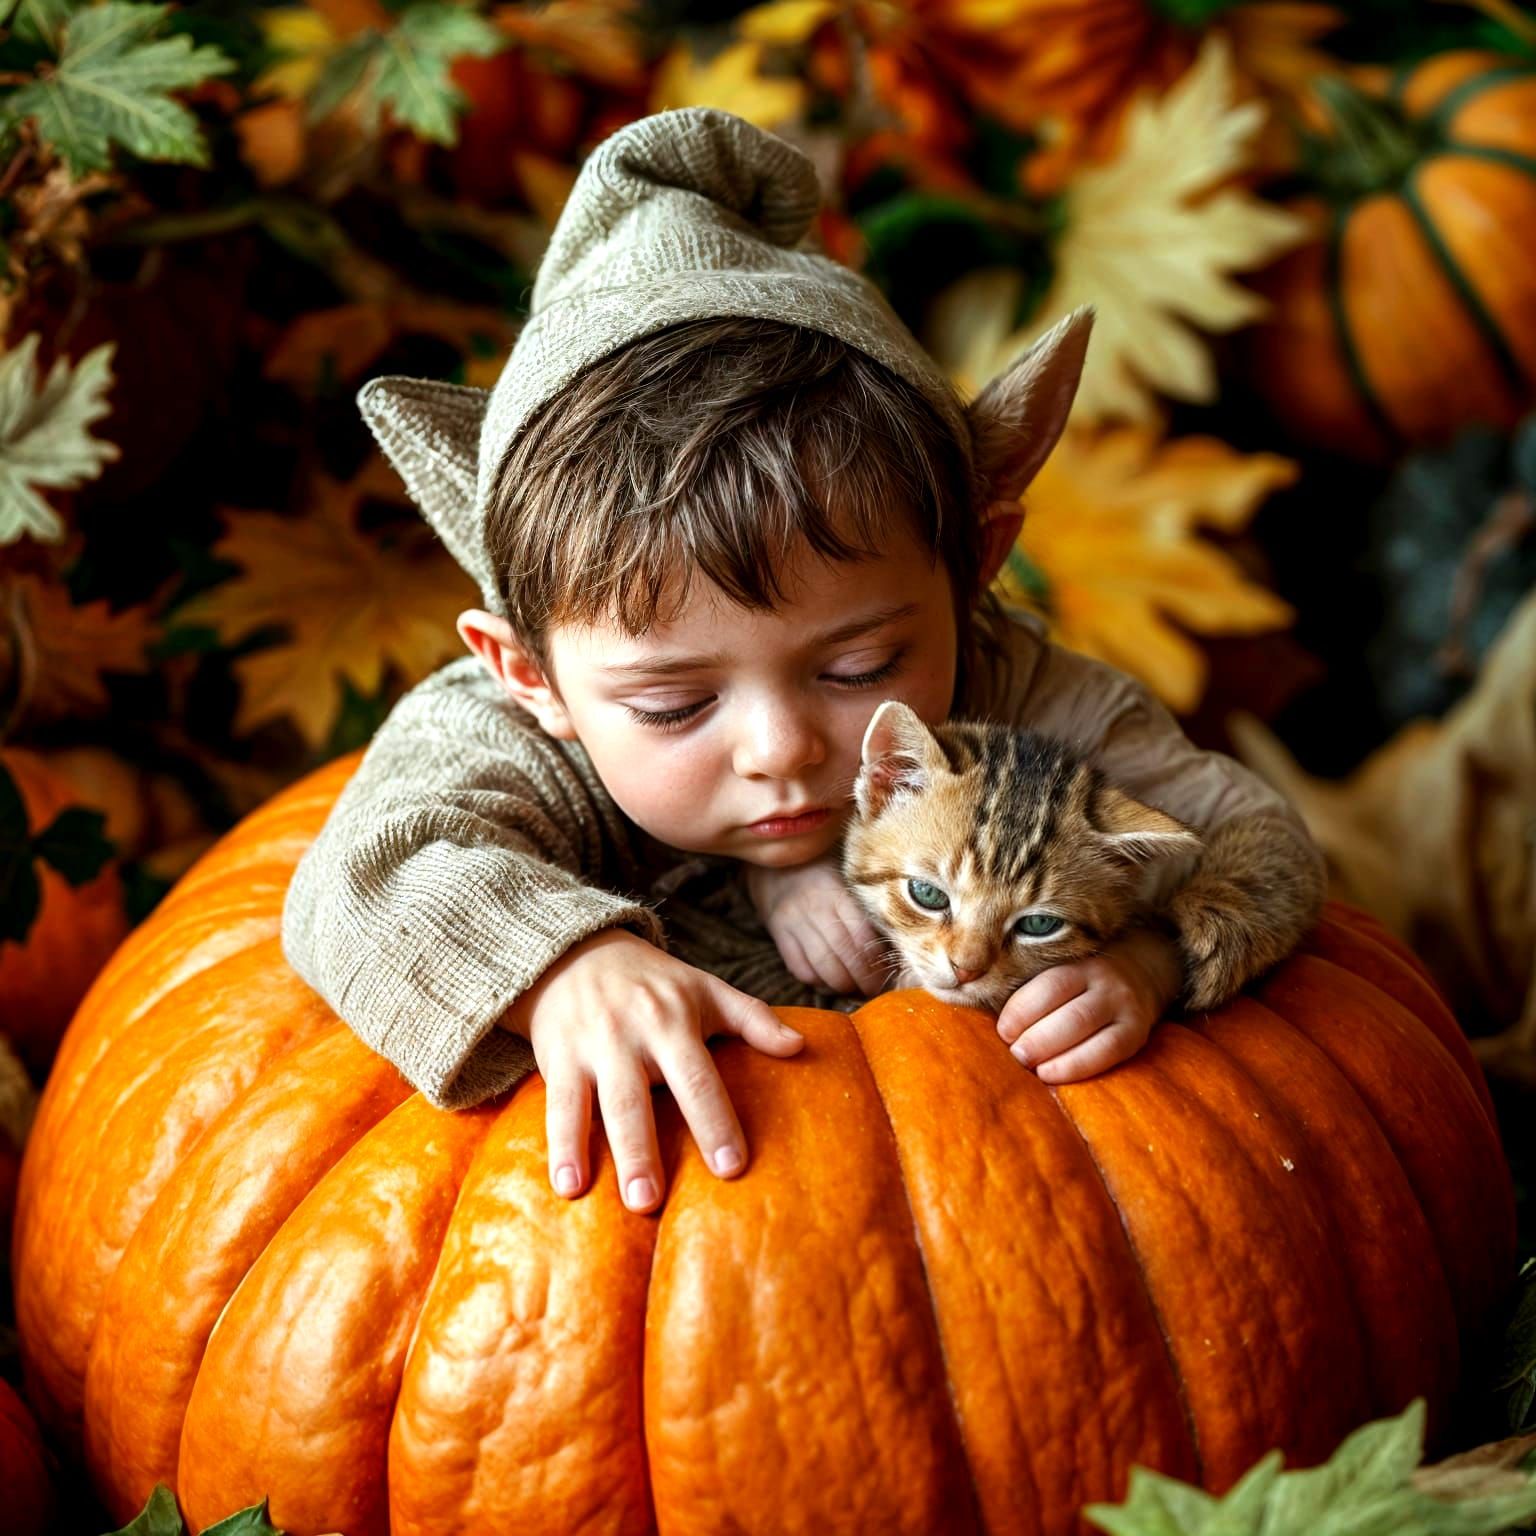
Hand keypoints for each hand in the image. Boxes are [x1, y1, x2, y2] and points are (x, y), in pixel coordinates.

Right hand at [498, 928, 803, 1212]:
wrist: (574, 951)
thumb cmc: (652, 982)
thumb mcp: (704, 988)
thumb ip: (752, 1017)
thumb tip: (800, 1047)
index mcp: (672, 1020)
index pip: (697, 1076)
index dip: (713, 1121)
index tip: (731, 1167)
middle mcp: (629, 1035)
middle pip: (637, 1099)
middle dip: (645, 1150)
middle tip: (654, 1201)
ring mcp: (590, 1048)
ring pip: (599, 1106)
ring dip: (602, 1154)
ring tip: (620, 1201)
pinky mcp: (557, 1058)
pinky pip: (557, 1107)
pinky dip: (561, 1146)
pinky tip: (567, 1185)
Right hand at [745, 850, 888, 996]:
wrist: (777, 863)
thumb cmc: (823, 871)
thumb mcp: (846, 878)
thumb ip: (864, 907)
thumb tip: (894, 946)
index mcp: (837, 890)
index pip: (862, 933)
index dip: (876, 960)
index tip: (887, 973)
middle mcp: (814, 906)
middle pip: (843, 952)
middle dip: (863, 978)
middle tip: (874, 991)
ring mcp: (793, 921)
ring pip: (821, 965)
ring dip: (842, 985)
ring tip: (854, 990)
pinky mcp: (778, 934)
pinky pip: (799, 968)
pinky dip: (817, 982)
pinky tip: (829, 983)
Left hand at [995, 928, 1181, 1083]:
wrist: (1144, 972)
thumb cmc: (1084, 980)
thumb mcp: (1065, 970)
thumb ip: (1035, 990)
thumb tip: (990, 1020)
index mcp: (1080, 963)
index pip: (1048, 985)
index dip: (1021, 1011)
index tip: (1003, 1031)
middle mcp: (1106, 982)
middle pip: (1067, 1012)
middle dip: (1035, 1037)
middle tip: (1015, 1054)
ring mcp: (1125, 1007)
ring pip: (1085, 1030)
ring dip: (1051, 1052)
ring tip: (1029, 1066)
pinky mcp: (1136, 1033)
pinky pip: (1106, 1052)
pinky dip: (1076, 1067)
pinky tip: (1051, 1076)